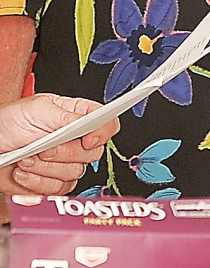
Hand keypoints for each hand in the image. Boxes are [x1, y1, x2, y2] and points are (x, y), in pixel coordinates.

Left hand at [0, 94, 118, 195]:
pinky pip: (56, 190)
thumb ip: (68, 116)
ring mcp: (65, 164)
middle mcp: (76, 141)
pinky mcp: (52, 183)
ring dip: (45, 168)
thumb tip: (92, 122)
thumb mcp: (39, 109)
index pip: (107, 124)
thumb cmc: (10, 122)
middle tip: (44, 147)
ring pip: (74, 174)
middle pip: (93, 154)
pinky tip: (23, 172)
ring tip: (27, 158)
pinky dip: (36, 183)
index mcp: (78, 117)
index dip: (104, 133)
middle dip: (65, 153)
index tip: (88, 140)